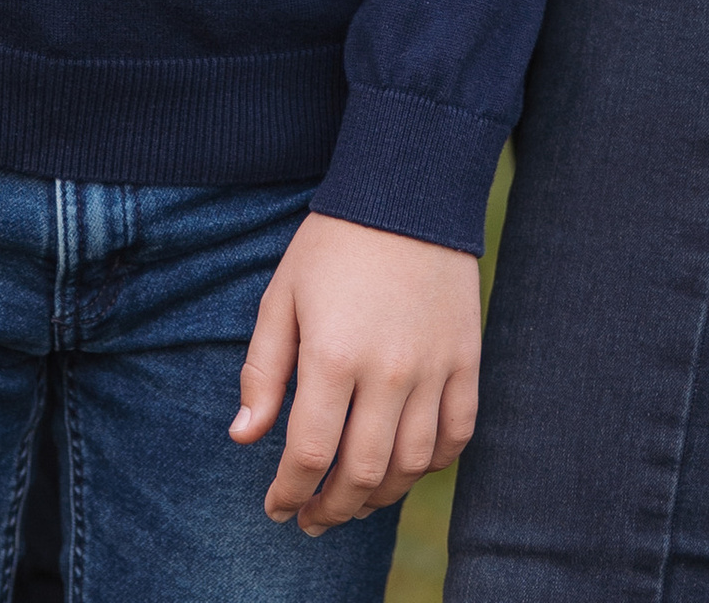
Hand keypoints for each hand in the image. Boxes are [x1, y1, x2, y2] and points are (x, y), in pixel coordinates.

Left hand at [232, 210, 480, 531]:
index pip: (309, 453)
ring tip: (354, 501)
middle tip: (312, 518)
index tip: (277, 507)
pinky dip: (432, 464)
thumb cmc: (332, 244)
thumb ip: (263, 370)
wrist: (405, 190)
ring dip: (379, 497)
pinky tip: (406, 466)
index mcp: (332, 355)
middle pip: (362, 473)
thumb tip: (243, 437)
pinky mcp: (466, 359)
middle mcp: (386, 371)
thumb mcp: (282, 296)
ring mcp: (432, 368)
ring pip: (410, 465)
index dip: (288, 492)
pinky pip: (456, 435)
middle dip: (331, 508)